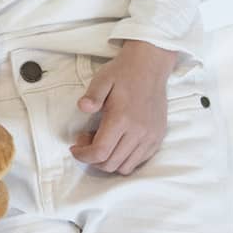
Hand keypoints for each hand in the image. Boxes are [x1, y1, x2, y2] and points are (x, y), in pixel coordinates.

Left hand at [69, 42, 177, 174]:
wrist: (150, 65)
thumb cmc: (123, 72)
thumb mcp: (102, 79)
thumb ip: (92, 95)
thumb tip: (82, 107)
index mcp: (122, 119)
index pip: (100, 152)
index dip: (83, 155)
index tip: (75, 148)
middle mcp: (138, 132)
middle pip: (111, 164)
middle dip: (92, 159)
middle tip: (86, 140)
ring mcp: (150, 136)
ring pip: (125, 167)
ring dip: (108, 161)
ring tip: (102, 142)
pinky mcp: (158, 137)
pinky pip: (139, 161)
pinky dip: (124, 159)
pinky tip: (117, 143)